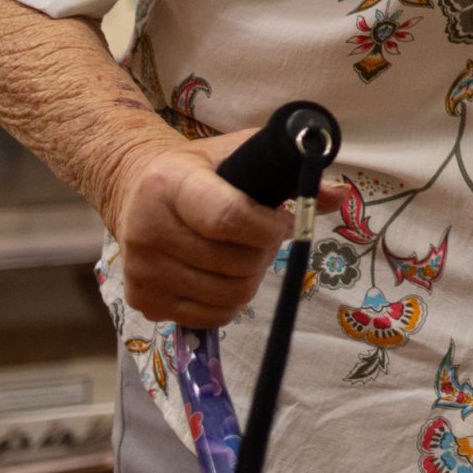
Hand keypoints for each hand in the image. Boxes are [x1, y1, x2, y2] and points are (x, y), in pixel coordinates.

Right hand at [108, 128, 314, 328]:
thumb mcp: (239, 155)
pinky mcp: (143, 300)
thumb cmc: (199, 171)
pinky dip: (229, 302)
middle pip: (236, 264)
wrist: (134, 191)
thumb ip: (289, 172)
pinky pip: (212, 317)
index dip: (270, 228)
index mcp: (171, 184)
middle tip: (261, 237)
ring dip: (249, 278)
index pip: (229, 218)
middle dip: (264, 252)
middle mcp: (148, 229)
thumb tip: (339, 195)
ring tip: (240, 254)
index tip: (282, 222)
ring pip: (229, 296)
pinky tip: (220, 274)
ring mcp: (143, 269)